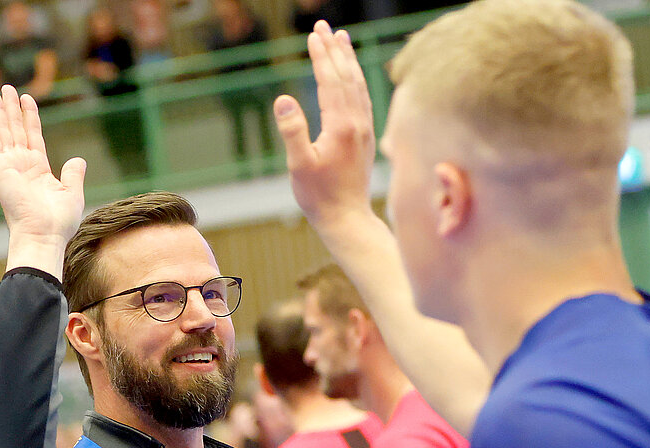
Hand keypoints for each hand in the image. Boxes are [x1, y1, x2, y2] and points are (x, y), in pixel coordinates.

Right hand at [0, 85, 85, 263]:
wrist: (44, 234)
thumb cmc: (59, 221)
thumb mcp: (72, 193)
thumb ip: (73, 175)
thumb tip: (78, 160)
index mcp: (37, 170)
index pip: (32, 136)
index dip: (30, 117)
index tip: (28, 98)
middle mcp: (20, 165)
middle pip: (15, 129)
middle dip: (11, 108)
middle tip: (7, 87)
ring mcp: (8, 166)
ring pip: (2, 131)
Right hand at [274, 23, 378, 231]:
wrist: (347, 219)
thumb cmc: (319, 196)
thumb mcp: (299, 166)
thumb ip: (292, 131)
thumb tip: (283, 99)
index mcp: (341, 125)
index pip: (330, 80)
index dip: (321, 56)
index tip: (313, 35)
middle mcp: (357, 122)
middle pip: (346, 76)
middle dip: (334, 49)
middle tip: (323, 25)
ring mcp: (365, 129)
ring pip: (359, 84)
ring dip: (349, 60)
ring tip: (342, 38)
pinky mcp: (366, 137)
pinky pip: (364, 98)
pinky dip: (357, 79)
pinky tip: (353, 74)